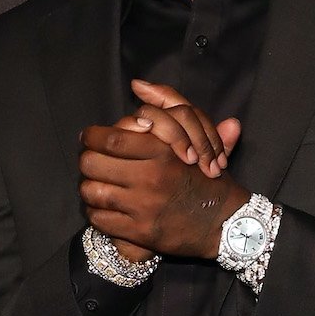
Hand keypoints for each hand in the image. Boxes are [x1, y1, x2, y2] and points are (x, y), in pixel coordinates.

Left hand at [80, 97, 247, 260]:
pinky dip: (97, 212)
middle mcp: (151, 178)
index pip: (109, 139)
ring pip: (92, 192)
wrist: (225, 223)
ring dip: (90, 187)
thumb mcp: (199, 134)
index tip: (90, 138)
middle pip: (92, 164)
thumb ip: (170, 104)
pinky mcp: (139, 232)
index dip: (91, 137)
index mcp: (162, 152)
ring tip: (97, 185)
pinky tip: (104, 208)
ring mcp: (143, 207)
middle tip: (93, 163)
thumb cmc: (207, 176)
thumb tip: (138, 83)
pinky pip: (100, 219)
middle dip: (88, 161)